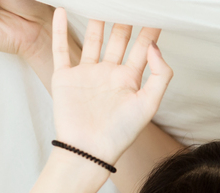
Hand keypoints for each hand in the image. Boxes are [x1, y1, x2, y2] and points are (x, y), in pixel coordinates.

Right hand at [50, 9, 173, 167]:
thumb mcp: (149, 104)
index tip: (155, 13)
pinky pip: (61, 49)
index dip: (149, 30)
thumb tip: (153, 46)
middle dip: (124, 21)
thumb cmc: (121, 133)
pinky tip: (61, 11)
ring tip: (101, 2)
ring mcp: (87, 74)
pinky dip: (60, 30)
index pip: (142, 48)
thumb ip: (159, 75)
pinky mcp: (66, 78)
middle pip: (118, 40)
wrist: (89, 150)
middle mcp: (109, 74)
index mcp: (130, 80)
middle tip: (129, 4)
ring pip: (91, 40)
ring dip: (96, 21)